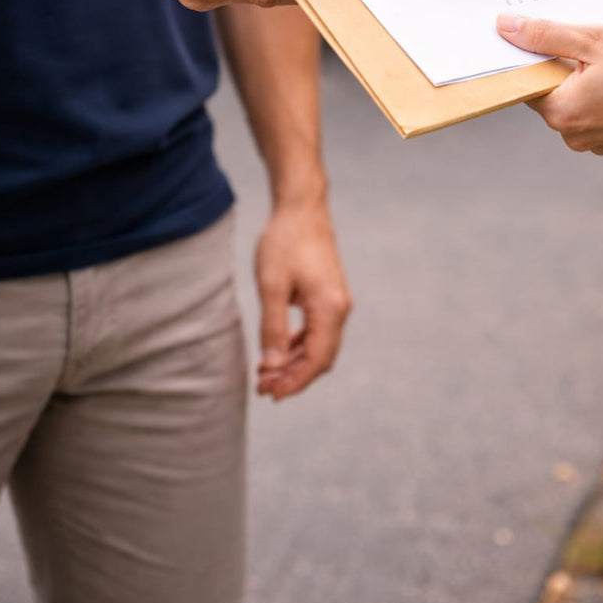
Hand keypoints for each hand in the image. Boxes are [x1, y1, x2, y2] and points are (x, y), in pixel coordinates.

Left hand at [254, 201, 351, 401]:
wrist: (301, 207)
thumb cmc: (284, 242)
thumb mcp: (271, 286)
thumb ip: (273, 329)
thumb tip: (272, 367)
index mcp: (330, 308)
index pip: (316, 360)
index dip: (294, 382)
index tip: (269, 394)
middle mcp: (340, 308)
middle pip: (321, 358)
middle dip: (293, 376)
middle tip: (263, 387)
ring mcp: (337, 301)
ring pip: (319, 346)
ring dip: (294, 363)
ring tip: (265, 373)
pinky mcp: (329, 295)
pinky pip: (318, 331)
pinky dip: (299, 345)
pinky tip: (277, 350)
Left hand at [496, 13, 602, 153]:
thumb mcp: (592, 41)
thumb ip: (546, 34)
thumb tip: (506, 27)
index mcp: (560, 112)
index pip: (529, 81)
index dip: (536, 56)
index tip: (546, 38)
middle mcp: (570, 133)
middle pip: (551, 90)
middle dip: (564, 65)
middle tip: (586, 44)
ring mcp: (592, 141)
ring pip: (573, 100)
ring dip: (583, 79)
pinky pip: (593, 111)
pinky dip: (599, 94)